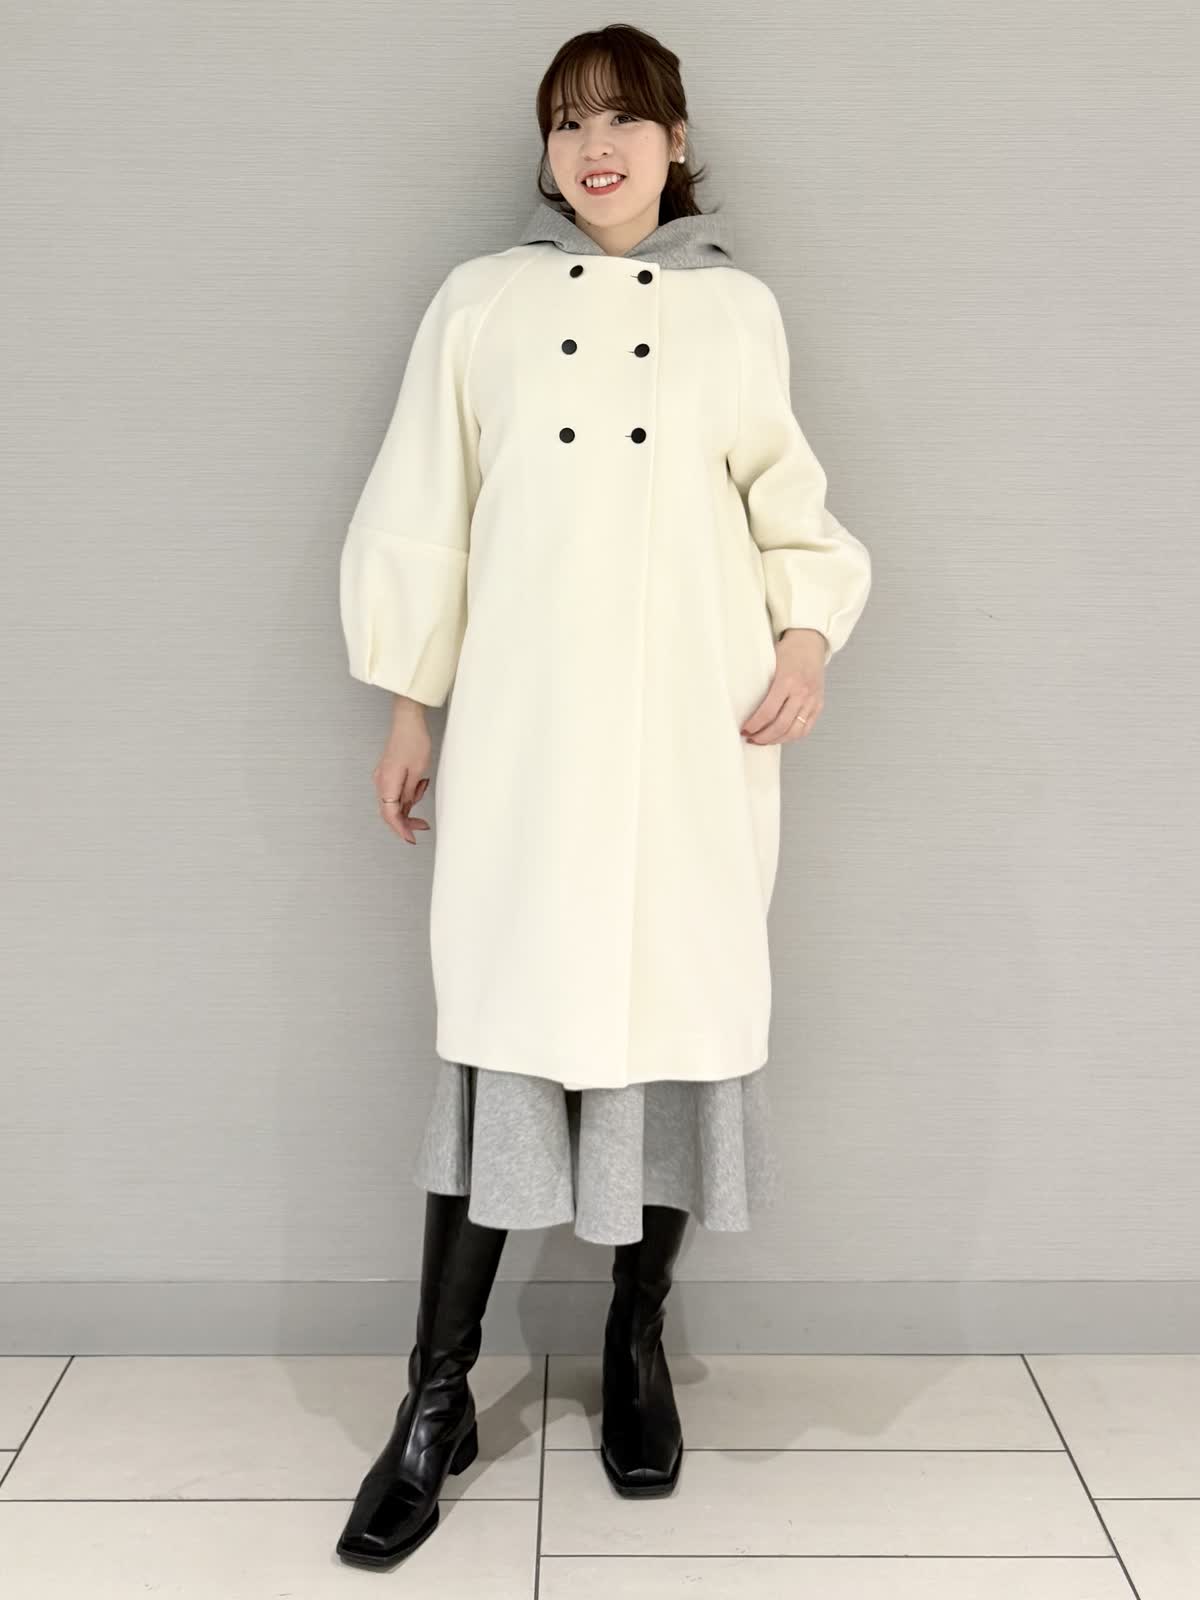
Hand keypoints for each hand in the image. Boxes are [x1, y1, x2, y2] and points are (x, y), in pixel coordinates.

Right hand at [373, 701, 432, 843]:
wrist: (407, 720)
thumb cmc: (413, 741)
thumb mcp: (418, 772)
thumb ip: (410, 794)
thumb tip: (406, 809)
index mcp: (386, 783)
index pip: (390, 815)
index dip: (400, 829)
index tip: (411, 839)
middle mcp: (380, 781)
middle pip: (390, 811)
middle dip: (406, 822)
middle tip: (422, 827)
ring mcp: (382, 777)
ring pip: (393, 802)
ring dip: (408, 807)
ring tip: (423, 799)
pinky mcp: (388, 772)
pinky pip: (395, 792)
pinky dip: (407, 796)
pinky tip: (418, 788)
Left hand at [741, 629, 826, 744]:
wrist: (810, 642)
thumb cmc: (789, 650)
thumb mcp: (770, 662)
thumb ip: (762, 684)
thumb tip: (744, 706)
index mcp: (787, 681)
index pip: (768, 712)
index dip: (755, 725)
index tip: (745, 730)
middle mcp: (802, 692)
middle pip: (781, 726)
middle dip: (763, 737)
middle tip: (752, 738)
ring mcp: (812, 700)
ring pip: (795, 731)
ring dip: (777, 740)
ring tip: (764, 740)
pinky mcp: (818, 704)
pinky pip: (806, 728)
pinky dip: (793, 736)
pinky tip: (781, 736)